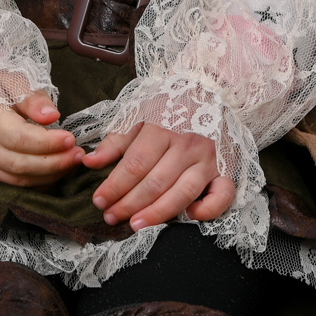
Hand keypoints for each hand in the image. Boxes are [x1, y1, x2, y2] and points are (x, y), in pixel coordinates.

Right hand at [0, 90, 81, 186]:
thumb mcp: (11, 80)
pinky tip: (55, 172)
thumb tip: (52, 116)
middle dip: (54, 163)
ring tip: (71, 162)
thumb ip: (32, 97)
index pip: (19, 138)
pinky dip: (36, 183)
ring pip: (16, 180)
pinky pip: (12, 185)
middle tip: (78, 155)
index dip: (48, 143)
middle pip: (19, 164)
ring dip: (48, 176)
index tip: (71, 139)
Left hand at [83, 123, 235, 229]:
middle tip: (110, 216)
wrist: (212, 91)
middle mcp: (187, 145)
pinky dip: (208, 209)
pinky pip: (222, 195)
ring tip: (135, 224)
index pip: (135, 164)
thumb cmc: (170, 109)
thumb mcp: (139, 117)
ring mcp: (208, 159)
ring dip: (158, 212)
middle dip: (129, 203)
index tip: (99, 200)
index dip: (114, 186)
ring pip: (182, 193)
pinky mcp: (226, 170)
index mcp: (162, 129)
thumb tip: (89, 162)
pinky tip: (190, 216)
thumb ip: (115, 142)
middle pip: (155, 182)